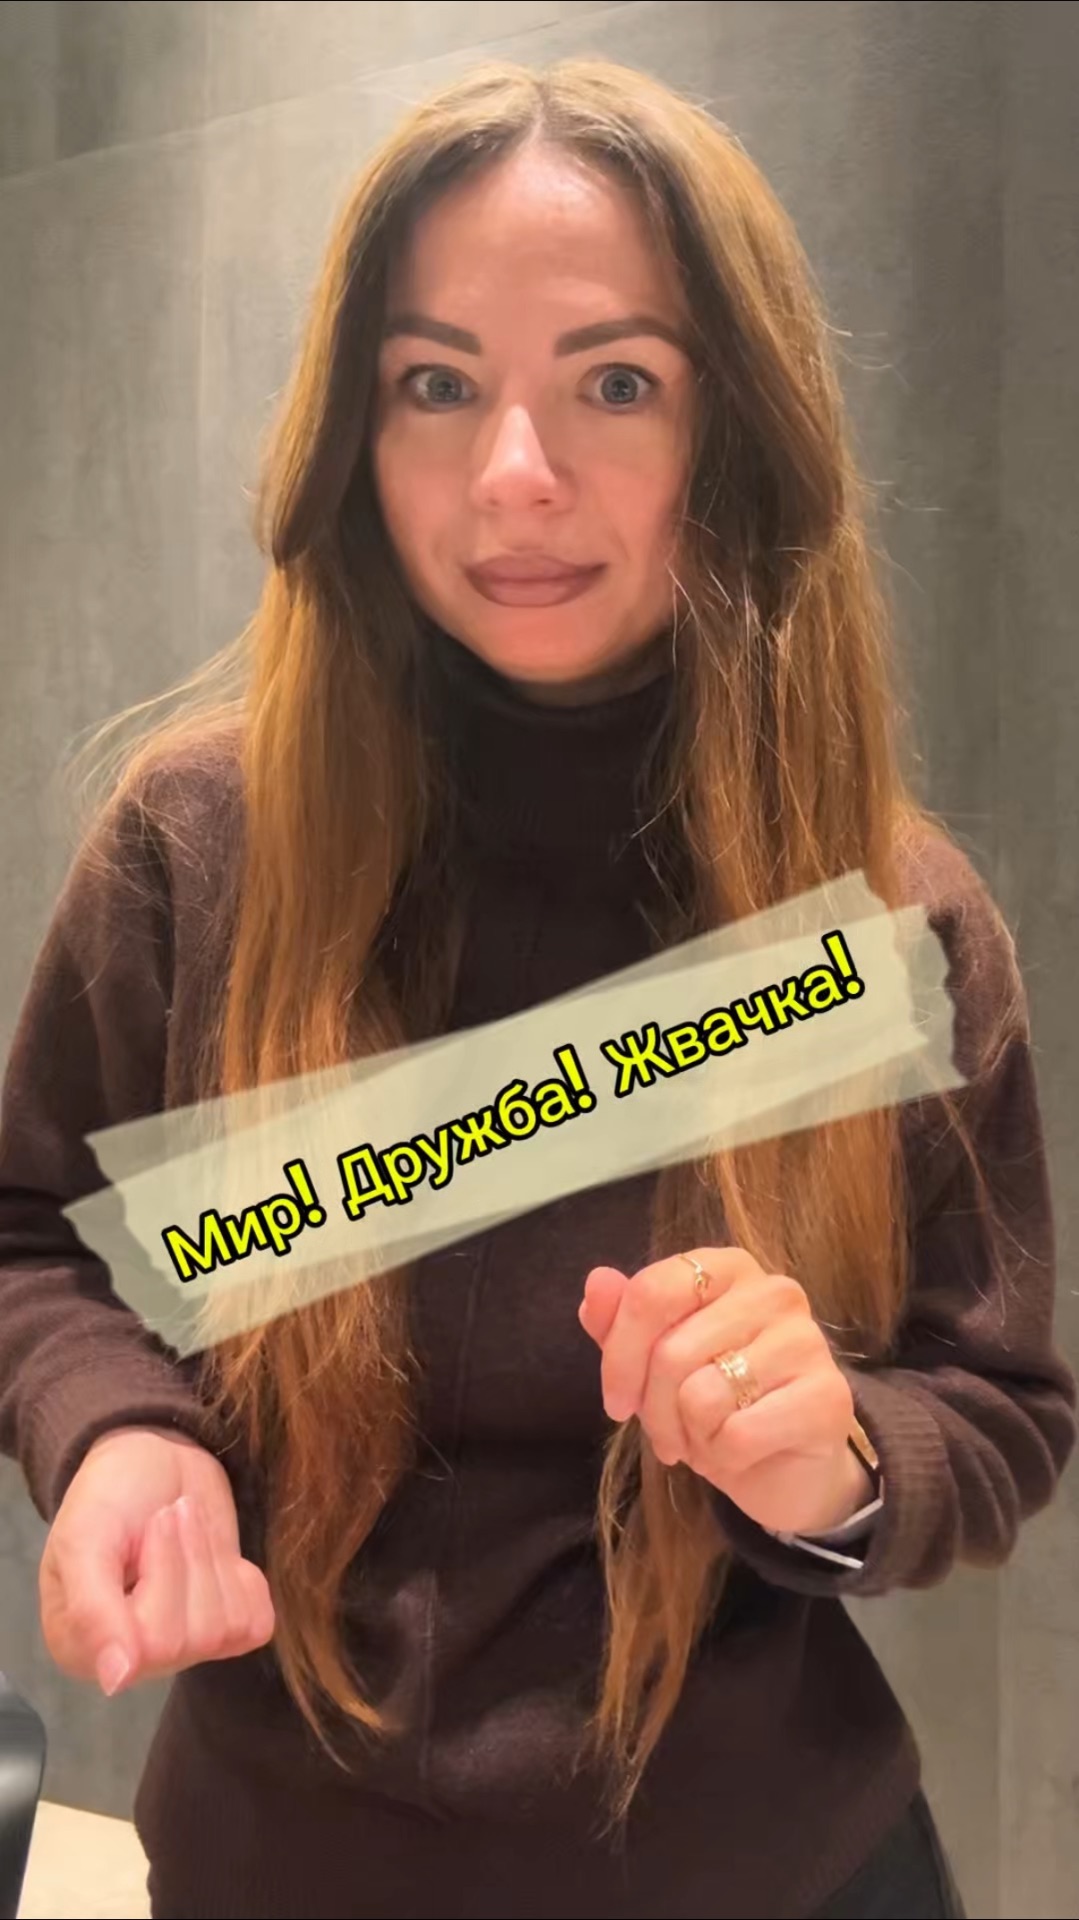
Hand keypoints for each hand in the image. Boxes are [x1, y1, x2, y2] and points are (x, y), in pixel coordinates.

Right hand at [39, 1425, 275, 1698]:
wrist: (155, 1459)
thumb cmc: (109, 1494)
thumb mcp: (86, 1538)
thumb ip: (92, 1610)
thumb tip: (114, 1681)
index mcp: (83, 1647)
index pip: (153, 1641)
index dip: (166, 1571)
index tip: (156, 1521)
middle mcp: (134, 1661)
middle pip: (195, 1634)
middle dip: (192, 1557)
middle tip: (172, 1514)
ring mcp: (184, 1649)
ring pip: (226, 1627)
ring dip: (213, 1558)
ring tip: (188, 1525)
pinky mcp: (225, 1630)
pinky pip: (255, 1625)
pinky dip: (244, 1579)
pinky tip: (215, 1556)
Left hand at [578, 1250, 871, 1535]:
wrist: (784, 1469)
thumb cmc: (716, 1406)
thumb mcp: (655, 1365)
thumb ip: (621, 1322)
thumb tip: (597, 1281)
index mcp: (730, 1268)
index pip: (651, 1293)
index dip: (619, 1355)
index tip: (616, 1401)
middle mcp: (774, 1291)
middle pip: (671, 1351)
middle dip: (653, 1410)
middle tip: (669, 1434)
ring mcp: (807, 1341)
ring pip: (701, 1395)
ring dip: (691, 1435)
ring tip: (708, 1438)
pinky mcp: (828, 1397)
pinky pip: (738, 1434)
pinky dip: (725, 1457)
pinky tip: (740, 1453)